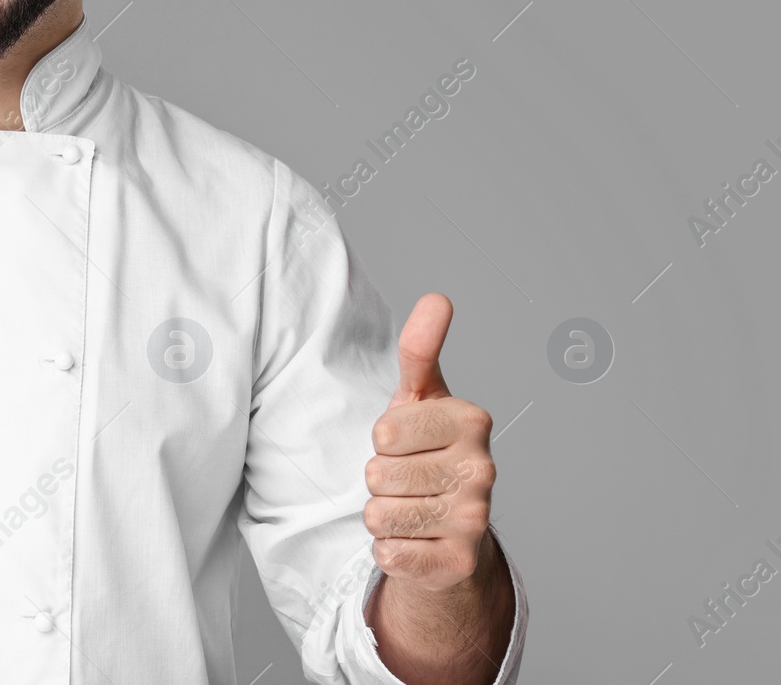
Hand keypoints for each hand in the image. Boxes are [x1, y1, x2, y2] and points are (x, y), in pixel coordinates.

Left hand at [363, 293, 495, 593]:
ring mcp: (476, 519)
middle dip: (379, 480)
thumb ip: (421, 349)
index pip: (384, 431)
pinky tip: (415, 540)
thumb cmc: (426, 454)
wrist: (451, 532)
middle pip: (377, 474)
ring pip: (378, 514)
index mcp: (472, 421)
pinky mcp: (459, 563)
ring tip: (410, 508)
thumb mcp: (419, 399)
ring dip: (382, 515)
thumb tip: (437, 298)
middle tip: (408, 480)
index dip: (382, 441)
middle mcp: (483, 470)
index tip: (406, 444)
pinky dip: (389, 549)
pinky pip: (387, 552)